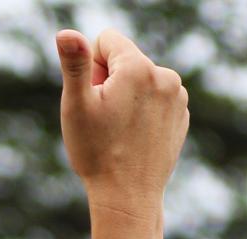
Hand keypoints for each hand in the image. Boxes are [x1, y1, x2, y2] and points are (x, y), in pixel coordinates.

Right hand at [56, 29, 189, 218]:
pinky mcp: (181, 115)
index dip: (90, 68)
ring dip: (126, 97)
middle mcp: (165, 76)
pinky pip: (155, 99)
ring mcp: (178, 96)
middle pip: (124, 60)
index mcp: (138, 68)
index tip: (93, 96)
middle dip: (109, 81)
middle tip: (103, 118)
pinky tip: (133, 138)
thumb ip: (74, 64)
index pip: (106, 40)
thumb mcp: (76, 106)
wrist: (128, 196)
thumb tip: (65, 33)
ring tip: (118, 130)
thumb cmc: (96, 152)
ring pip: (141, 80)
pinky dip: (142, 112)